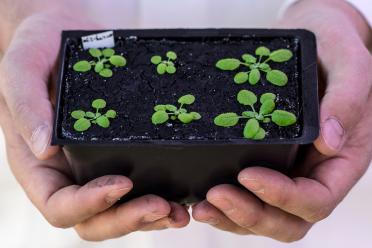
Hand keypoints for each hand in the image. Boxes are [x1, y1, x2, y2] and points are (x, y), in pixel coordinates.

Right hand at [0, 10, 188, 240]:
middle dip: (128, 218)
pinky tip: (183, 194)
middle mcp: (69, 174)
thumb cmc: (38, 49)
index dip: (90, 204)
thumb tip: (45, 148)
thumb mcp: (21, 68)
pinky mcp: (120, 156)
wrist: (64, 37)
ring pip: (120, 211)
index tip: (122, 183)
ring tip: (180, 211)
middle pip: (95, 219)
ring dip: (150, 217)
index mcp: (39, 166)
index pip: (59, 205)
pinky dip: (160, 196)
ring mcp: (96, 168)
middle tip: (162, 206)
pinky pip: (139, 187)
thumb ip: (26, 105)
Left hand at [193, 0, 371, 241]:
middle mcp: (314, 173)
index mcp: (342, 161)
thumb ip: (346, 100)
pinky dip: (225, 204)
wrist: (319, 41)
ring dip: (232, 217)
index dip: (282, 196)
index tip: (248, 174)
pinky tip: (200, 196)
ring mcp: (289, 171)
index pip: (315, 199)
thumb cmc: (337, 50)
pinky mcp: (267, 162)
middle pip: (287, 220)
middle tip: (214, 195)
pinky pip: (249, 195)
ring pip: (265, 214)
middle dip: (250, 214)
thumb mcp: (351, 65)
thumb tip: (328, 141)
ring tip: (200, 205)